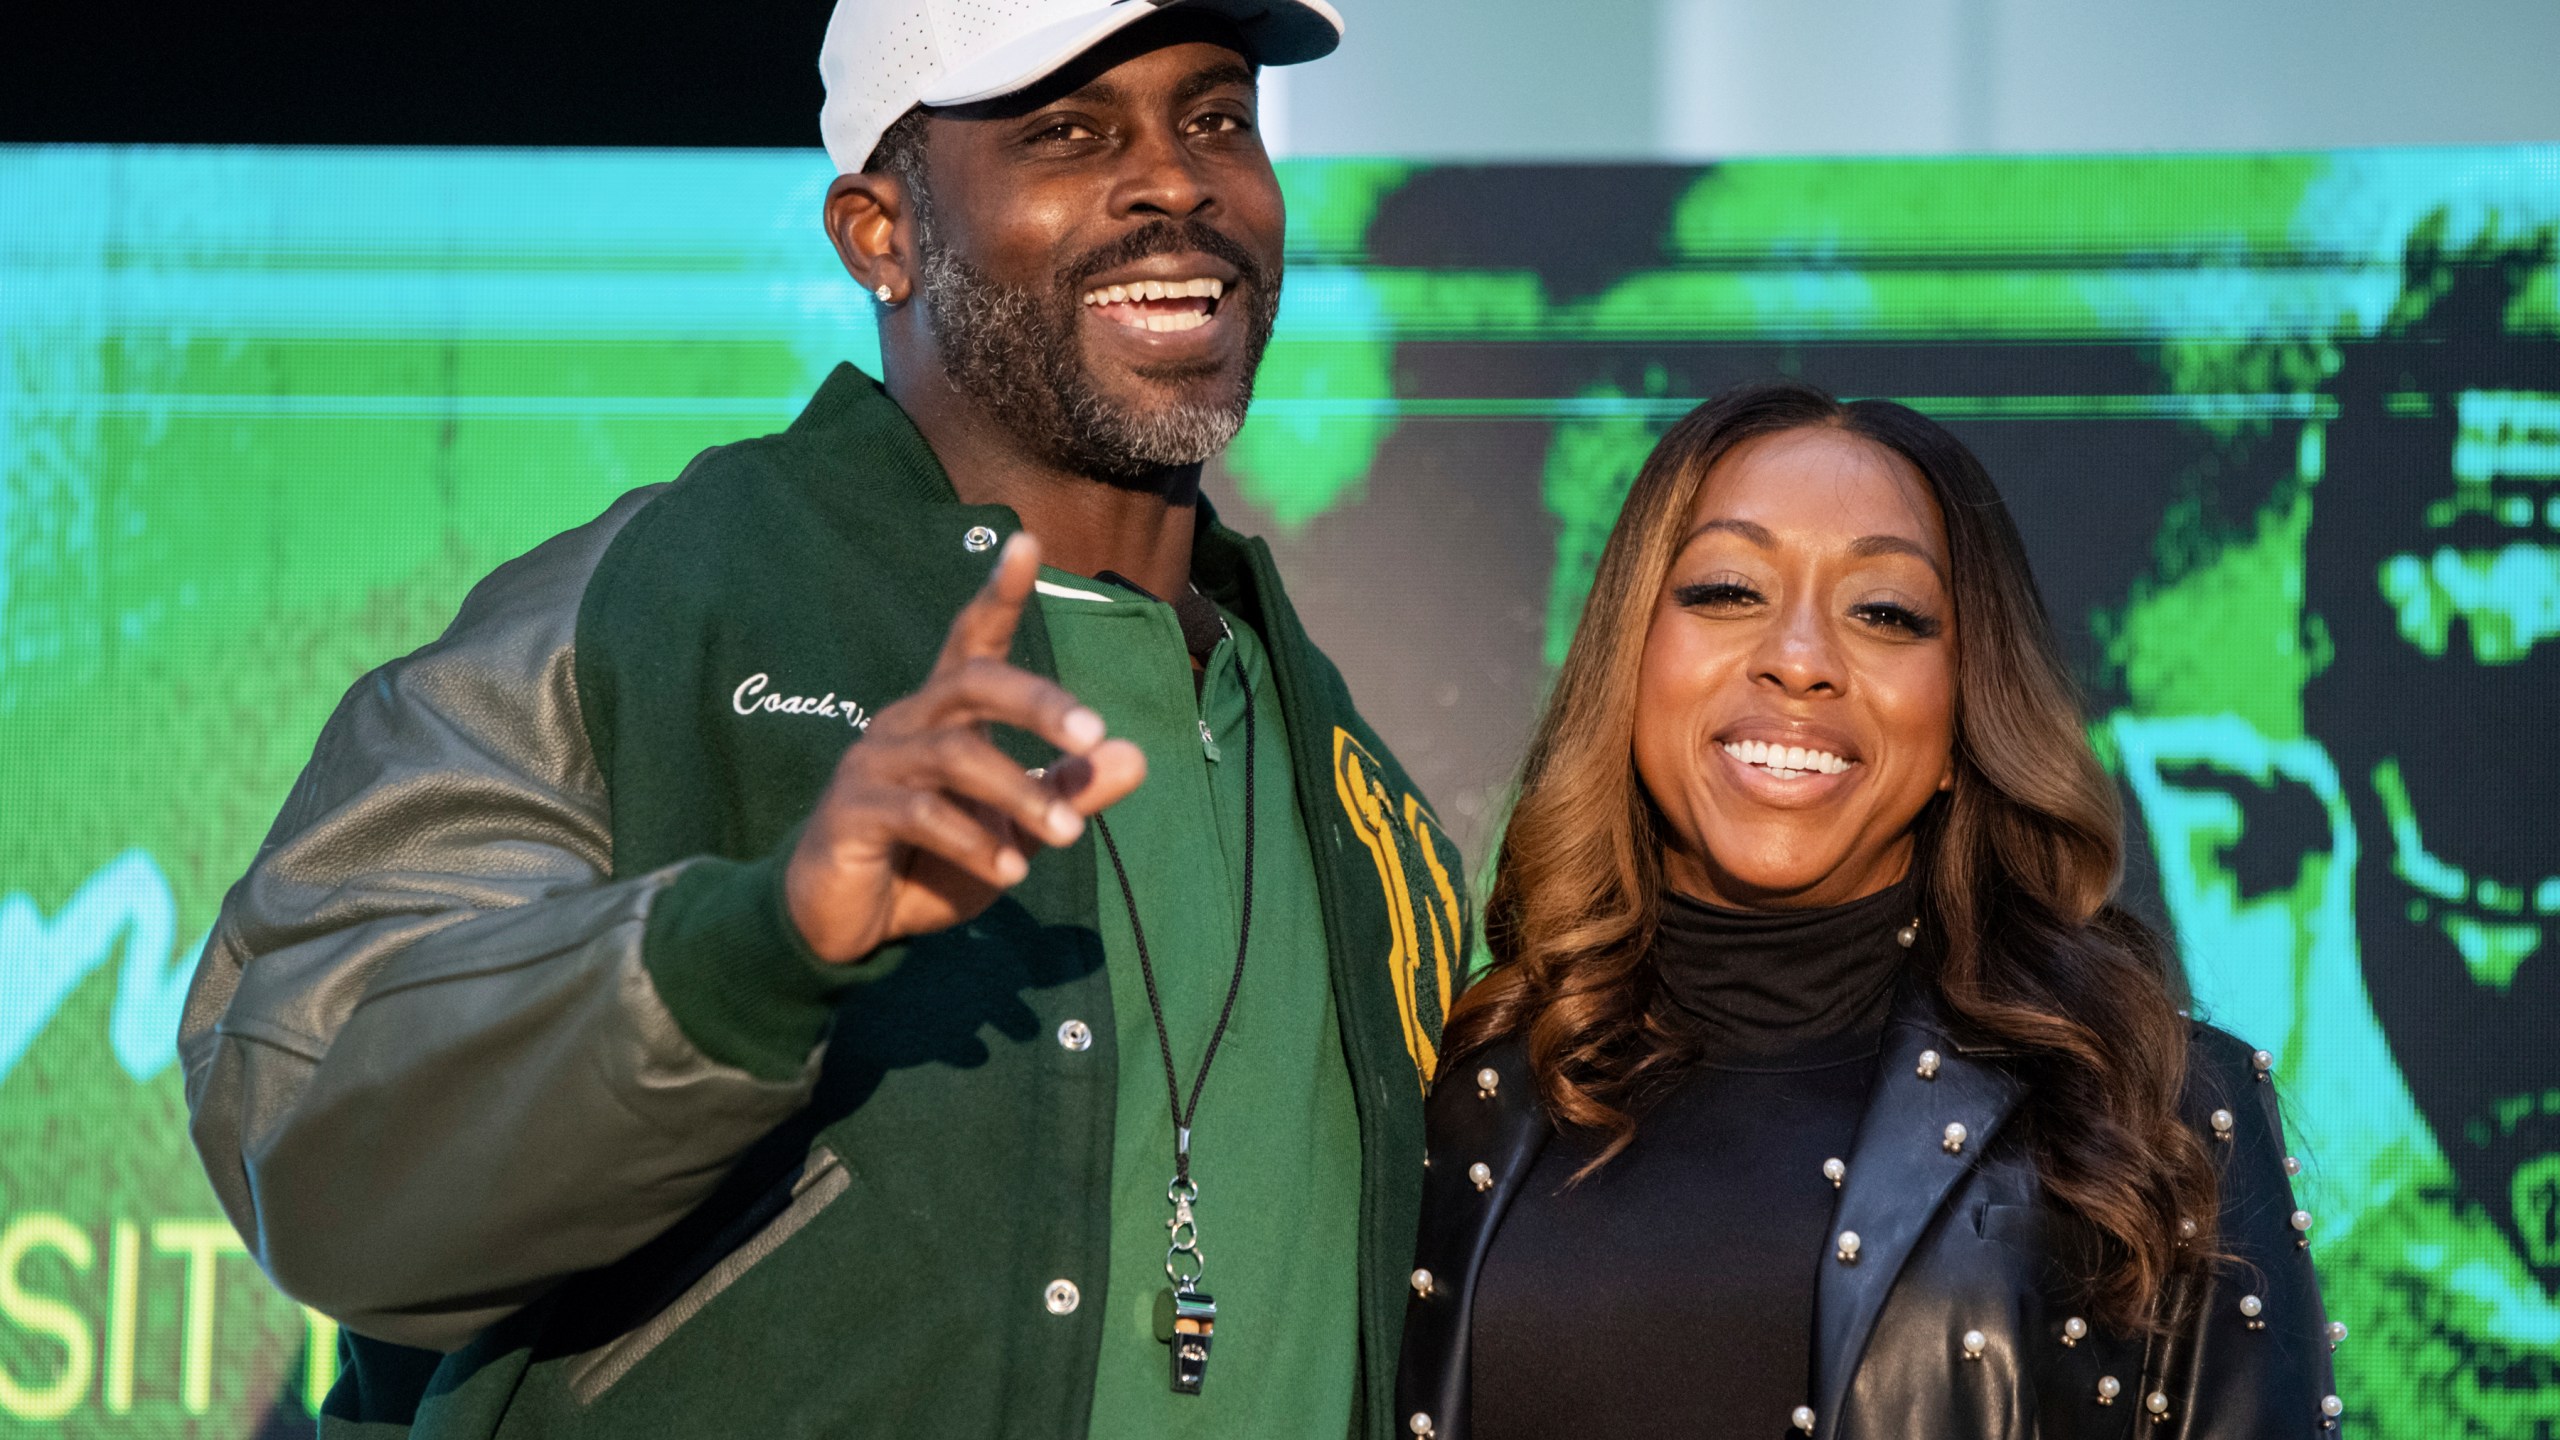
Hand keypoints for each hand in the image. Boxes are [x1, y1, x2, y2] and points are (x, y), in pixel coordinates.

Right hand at [784, 534, 1147, 962]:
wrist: (846, 926)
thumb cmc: (931, 864)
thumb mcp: (1014, 831)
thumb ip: (1066, 792)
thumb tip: (1137, 756)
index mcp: (945, 715)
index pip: (972, 639)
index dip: (998, 592)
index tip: (1026, 540)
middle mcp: (907, 723)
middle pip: (974, 682)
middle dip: (1039, 702)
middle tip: (1094, 735)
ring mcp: (874, 763)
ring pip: (956, 755)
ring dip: (1020, 794)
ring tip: (1069, 837)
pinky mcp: (851, 811)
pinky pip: (921, 813)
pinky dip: (974, 842)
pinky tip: (1009, 872)